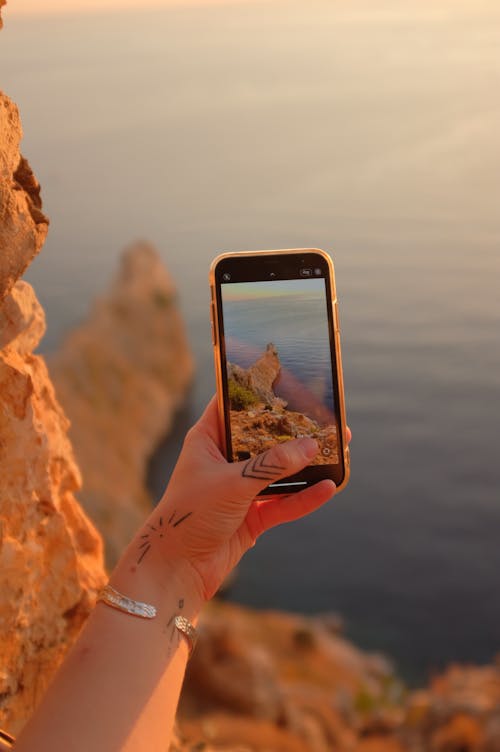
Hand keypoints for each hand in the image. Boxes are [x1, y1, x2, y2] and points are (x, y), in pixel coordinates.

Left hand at [137, 397, 350, 600]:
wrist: (175, 569)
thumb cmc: (191, 515)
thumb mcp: (233, 482)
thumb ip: (273, 464)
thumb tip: (312, 446)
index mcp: (208, 438)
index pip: (234, 404)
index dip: (259, 391)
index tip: (290, 379)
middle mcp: (224, 459)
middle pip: (265, 438)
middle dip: (295, 431)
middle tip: (326, 419)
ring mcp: (239, 488)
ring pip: (279, 471)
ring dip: (306, 464)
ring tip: (338, 450)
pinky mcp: (251, 516)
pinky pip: (284, 502)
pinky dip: (305, 497)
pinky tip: (329, 488)